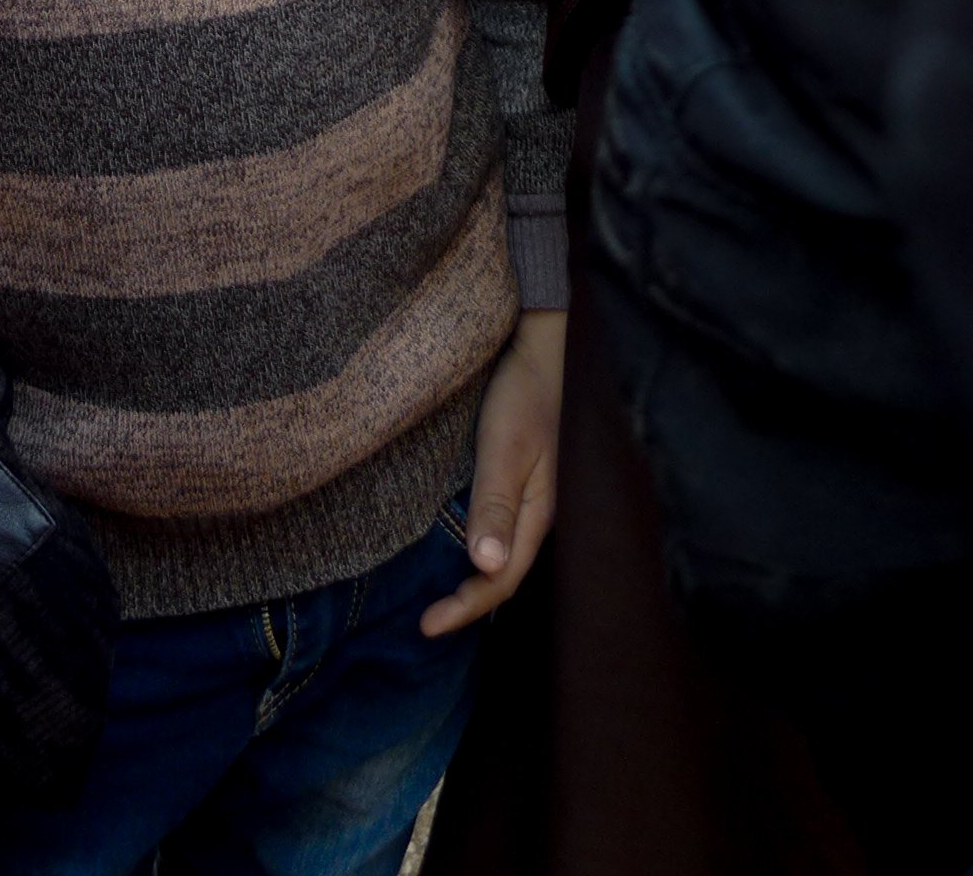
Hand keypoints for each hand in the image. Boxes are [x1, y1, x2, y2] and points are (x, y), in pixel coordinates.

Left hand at [422, 310, 564, 636]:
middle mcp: (544, 511)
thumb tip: (486, 567)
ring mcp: (539, 495)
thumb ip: (495, 505)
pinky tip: (466, 551)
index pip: (503, 578)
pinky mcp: (529, 479)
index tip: (426, 626)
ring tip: (444, 599)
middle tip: (429, 623)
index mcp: (542, 511)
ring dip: (478, 580)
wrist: (545, 346)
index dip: (466, 607)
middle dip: (472, 603)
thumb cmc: (526, 393)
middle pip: (508, 573)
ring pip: (508, 553)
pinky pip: (507, 529)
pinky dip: (484, 550)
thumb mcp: (505, 447)